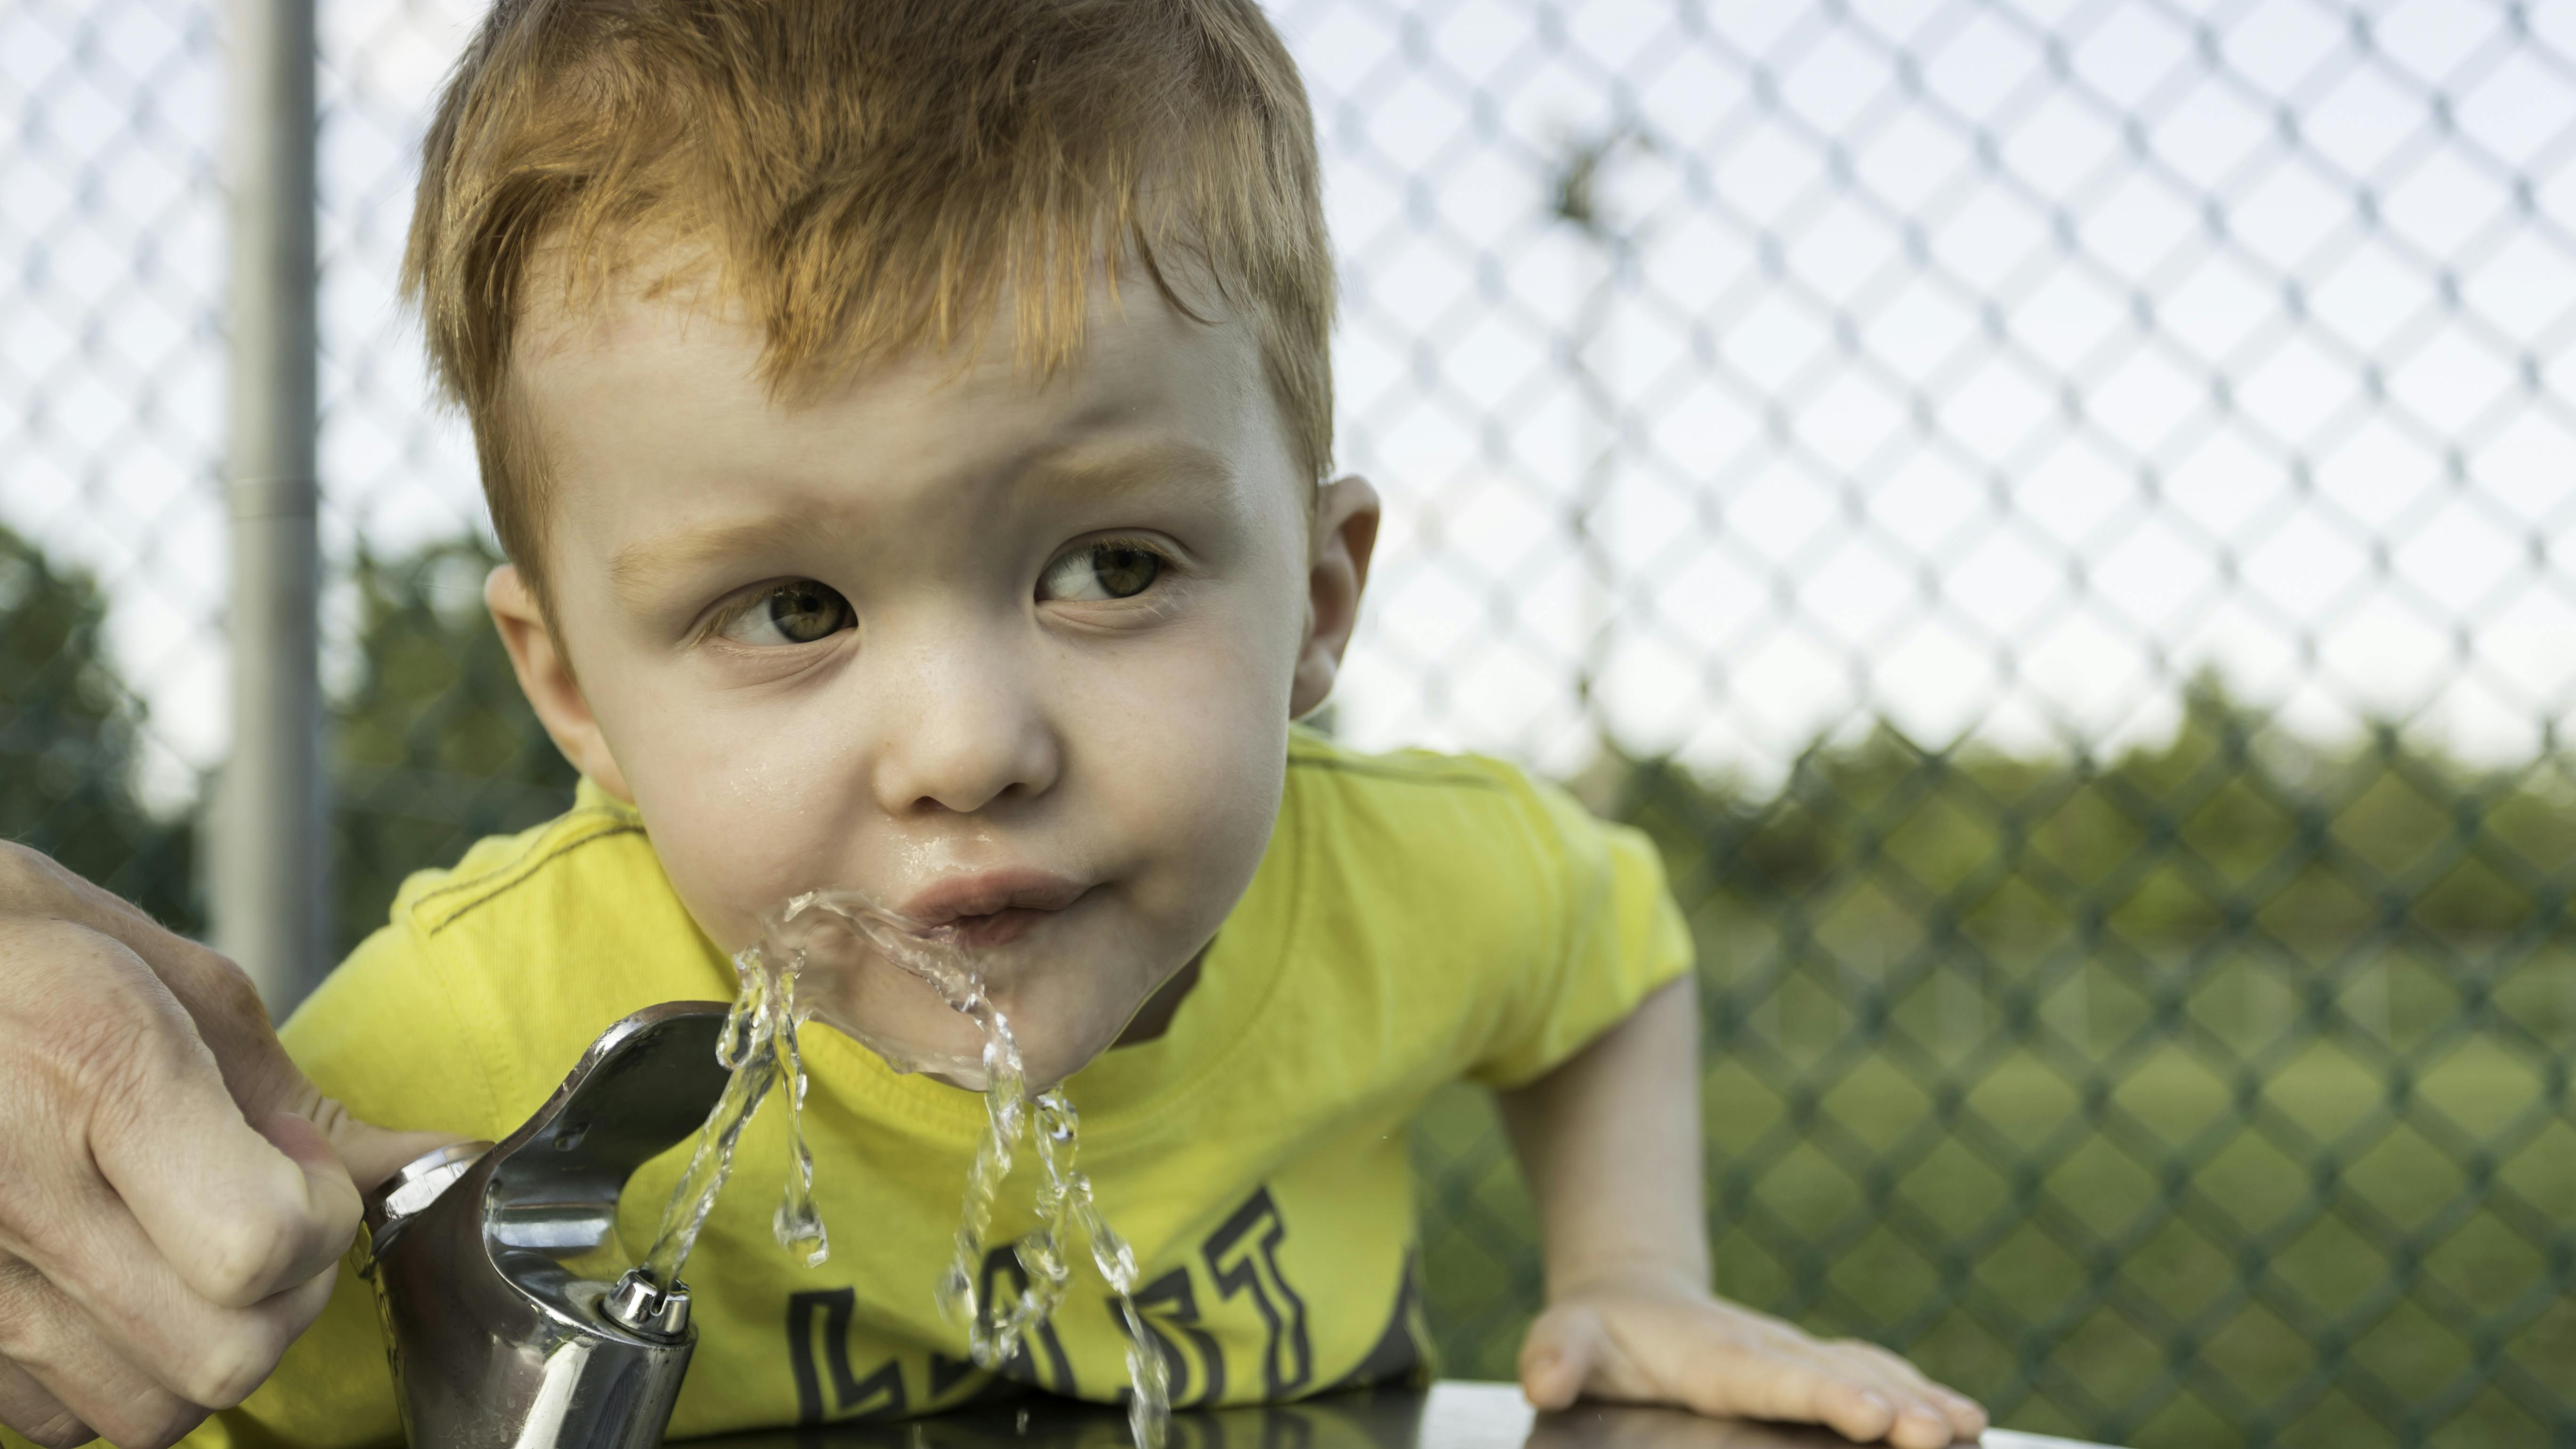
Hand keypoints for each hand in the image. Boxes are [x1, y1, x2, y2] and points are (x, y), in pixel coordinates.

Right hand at [0, 843, 455, 1448]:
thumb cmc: (18, 956)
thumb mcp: (164, 977)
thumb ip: (292, 1089)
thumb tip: (417, 1162)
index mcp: (99, 1069)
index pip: (261, 1243)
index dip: (319, 1213)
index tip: (295, 1158)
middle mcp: (19, 1188)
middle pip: (225, 1355)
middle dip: (286, 1296)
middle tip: (263, 1216)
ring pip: (150, 1412)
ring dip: (202, 1347)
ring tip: (179, 1253)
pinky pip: (60, 1420)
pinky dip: (108, 1374)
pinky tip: (105, 1287)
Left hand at [1516, 1268, 1987, 1448]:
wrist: (1629, 1294)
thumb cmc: (1597, 1331)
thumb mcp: (1562, 1337)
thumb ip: (1557, 1357)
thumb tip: (1545, 1382)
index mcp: (1712, 1354)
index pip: (1773, 1378)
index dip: (1823, 1396)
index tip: (1870, 1413)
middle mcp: (1767, 1349)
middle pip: (1839, 1376)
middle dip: (1895, 1404)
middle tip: (1943, 1432)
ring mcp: (1796, 1354)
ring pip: (1870, 1371)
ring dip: (1920, 1398)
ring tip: (1970, 1426)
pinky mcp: (1814, 1365)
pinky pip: (1876, 1372)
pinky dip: (1920, 1390)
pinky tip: (1965, 1418)